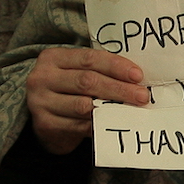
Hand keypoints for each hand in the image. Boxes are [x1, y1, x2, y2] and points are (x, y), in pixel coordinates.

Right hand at [24, 47, 148, 154]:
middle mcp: (43, 78)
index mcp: (53, 58)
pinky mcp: (45, 125)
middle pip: (87, 81)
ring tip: (132, 109)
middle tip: (142, 96)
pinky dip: (100, 124)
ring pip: (84, 105)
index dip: (115, 66)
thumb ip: (97, 70)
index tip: (138, 75)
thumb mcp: (75, 72)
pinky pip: (79, 125)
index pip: (89, 58)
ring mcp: (41, 102)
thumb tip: (135, 77)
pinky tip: (114, 122)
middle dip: (119, 88)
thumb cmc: (67, 90)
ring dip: (112, 108)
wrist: (42, 120)